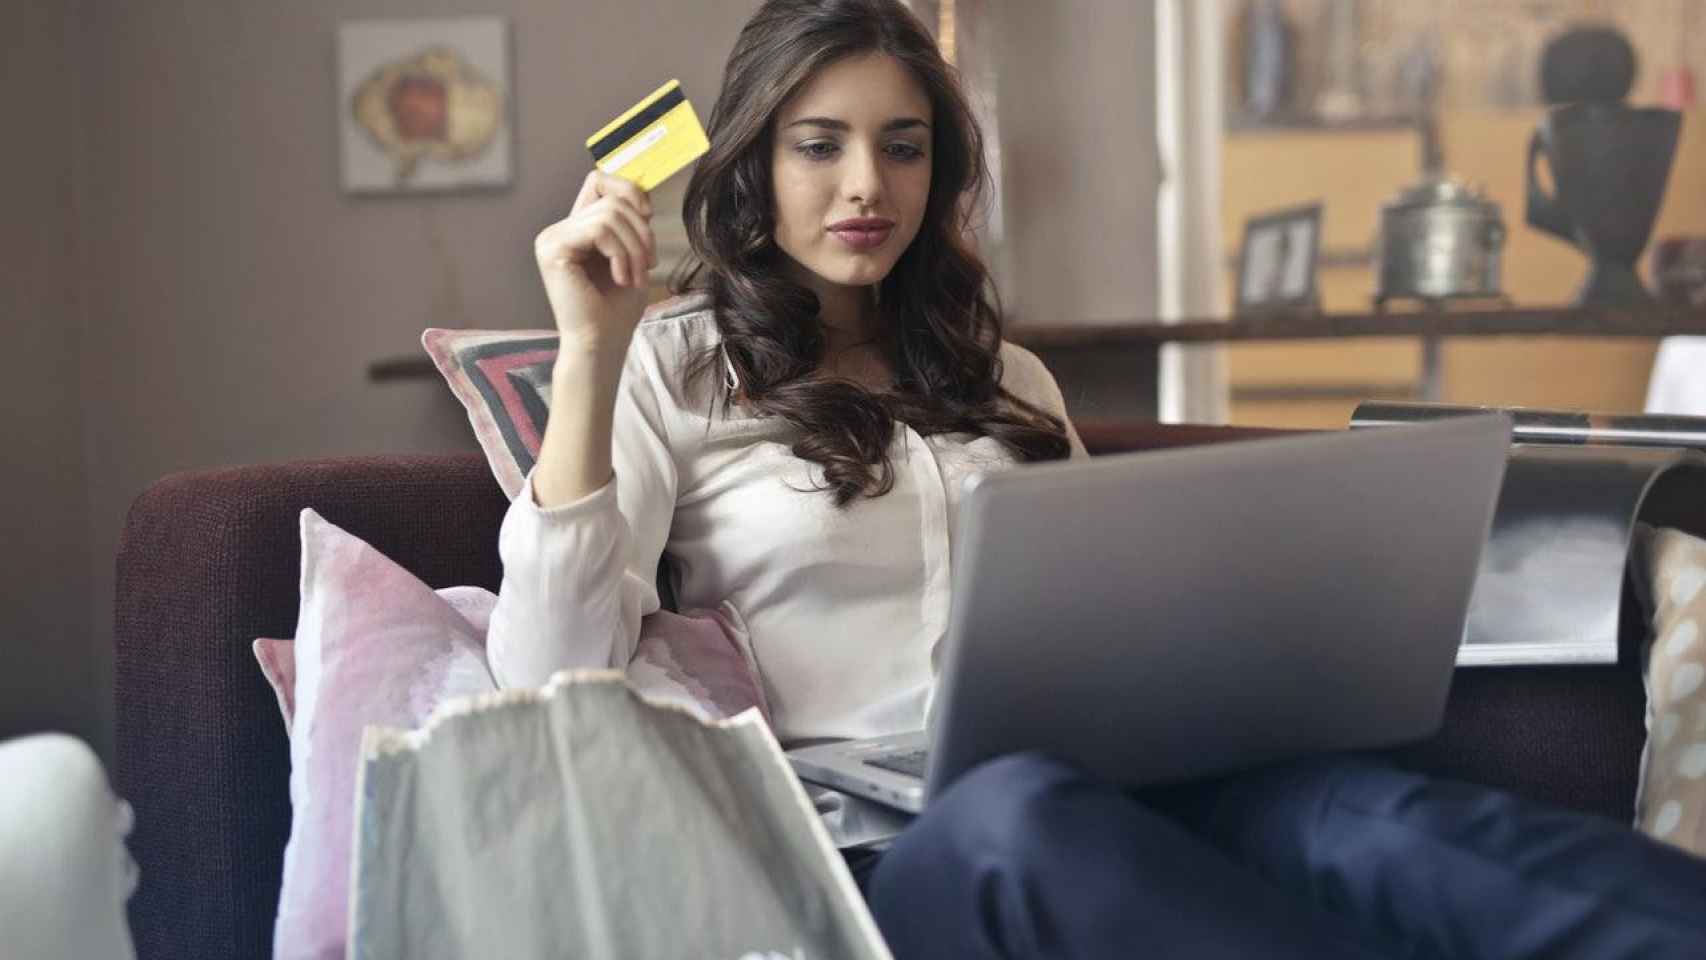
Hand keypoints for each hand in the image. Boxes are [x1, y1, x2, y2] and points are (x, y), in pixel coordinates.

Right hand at [533, 169, 657, 353]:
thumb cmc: (616, 309)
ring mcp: (552, 238)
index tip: (648, 217)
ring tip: (634, 277)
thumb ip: (631, 222)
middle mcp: (559, 230)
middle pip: (612, 200)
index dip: (628, 190)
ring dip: (634, 248)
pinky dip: (620, 254)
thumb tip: (643, 192)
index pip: (599, 180)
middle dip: (641, 233)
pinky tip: (621, 279)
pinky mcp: (553, 249)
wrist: (601, 344)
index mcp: (575, 229)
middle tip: (648, 266)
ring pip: (609, 214)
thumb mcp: (632, 255)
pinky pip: (599, 230)